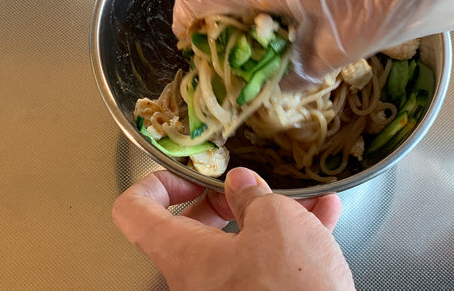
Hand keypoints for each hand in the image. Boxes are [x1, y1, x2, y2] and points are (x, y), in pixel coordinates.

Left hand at [111, 168, 354, 289]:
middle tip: (251, 188)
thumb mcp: (276, 221)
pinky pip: (266, 263)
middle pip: (193, 226)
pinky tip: (320, 218)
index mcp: (186, 255)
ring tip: (304, 200)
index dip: (156, 183)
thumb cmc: (291, 290)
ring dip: (272, 214)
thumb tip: (243, 183)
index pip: (134, 212)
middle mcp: (198, 279)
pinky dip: (289, 239)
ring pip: (240, 242)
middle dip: (227, 198)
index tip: (186, 174)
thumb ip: (252, 194)